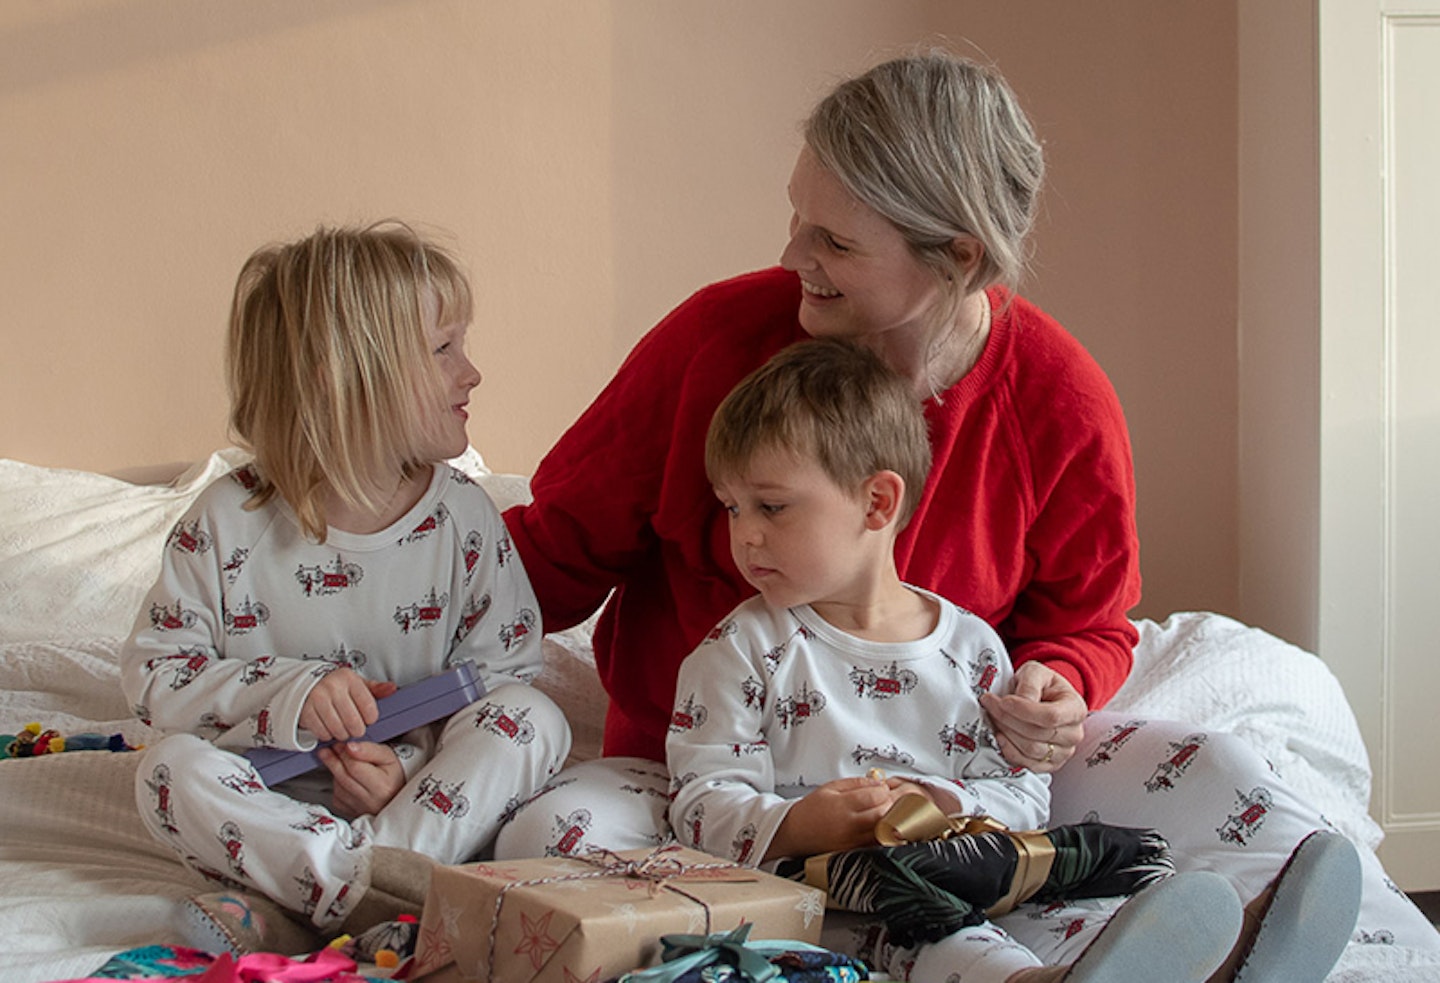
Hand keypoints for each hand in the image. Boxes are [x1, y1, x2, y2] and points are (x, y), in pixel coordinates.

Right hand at [299, 671, 397, 742]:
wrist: (305, 684)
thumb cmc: (335, 686)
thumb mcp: (356, 684)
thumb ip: (375, 689)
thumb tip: (391, 688)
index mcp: (350, 679)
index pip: (369, 707)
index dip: (370, 719)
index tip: (367, 719)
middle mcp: (333, 687)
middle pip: (354, 722)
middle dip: (357, 730)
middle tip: (354, 727)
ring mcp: (318, 699)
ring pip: (339, 730)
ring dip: (343, 734)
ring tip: (342, 728)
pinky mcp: (306, 711)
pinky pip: (323, 733)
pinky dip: (328, 735)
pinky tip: (329, 728)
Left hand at [319, 740, 405, 818]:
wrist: (401, 791)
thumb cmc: (396, 773)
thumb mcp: (388, 755)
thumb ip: (369, 750)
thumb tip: (350, 747)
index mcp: (383, 786)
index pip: (354, 767)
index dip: (343, 753)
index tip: (339, 744)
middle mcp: (371, 801)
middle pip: (343, 778)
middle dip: (332, 761)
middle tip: (328, 750)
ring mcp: (362, 809)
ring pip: (338, 788)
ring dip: (336, 773)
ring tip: (341, 763)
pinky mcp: (354, 814)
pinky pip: (337, 797)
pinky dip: (338, 786)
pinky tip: (345, 778)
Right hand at [765, 776, 907, 861]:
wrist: (794, 833)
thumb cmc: (810, 810)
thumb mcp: (830, 787)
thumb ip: (856, 783)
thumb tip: (878, 781)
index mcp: (841, 805)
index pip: (874, 796)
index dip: (883, 789)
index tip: (883, 787)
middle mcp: (848, 825)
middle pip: (882, 814)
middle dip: (890, 804)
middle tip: (888, 799)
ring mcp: (852, 841)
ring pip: (882, 830)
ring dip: (890, 819)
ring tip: (888, 811)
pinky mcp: (853, 851)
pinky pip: (876, 843)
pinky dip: (883, 834)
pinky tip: (882, 827)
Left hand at [980, 661, 1086, 772]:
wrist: (1044, 698)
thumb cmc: (1042, 685)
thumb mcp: (1036, 673)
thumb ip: (1030, 684)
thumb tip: (1021, 700)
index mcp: (1076, 709)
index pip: (1051, 716)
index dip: (1024, 710)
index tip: (1003, 700)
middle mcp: (1074, 734)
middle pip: (1037, 734)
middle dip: (1007, 718)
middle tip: (989, 704)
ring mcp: (1063, 752)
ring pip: (1030, 750)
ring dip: (1006, 733)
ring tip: (992, 717)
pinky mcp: (1049, 765)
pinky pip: (1027, 764)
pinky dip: (1009, 751)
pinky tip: (999, 735)